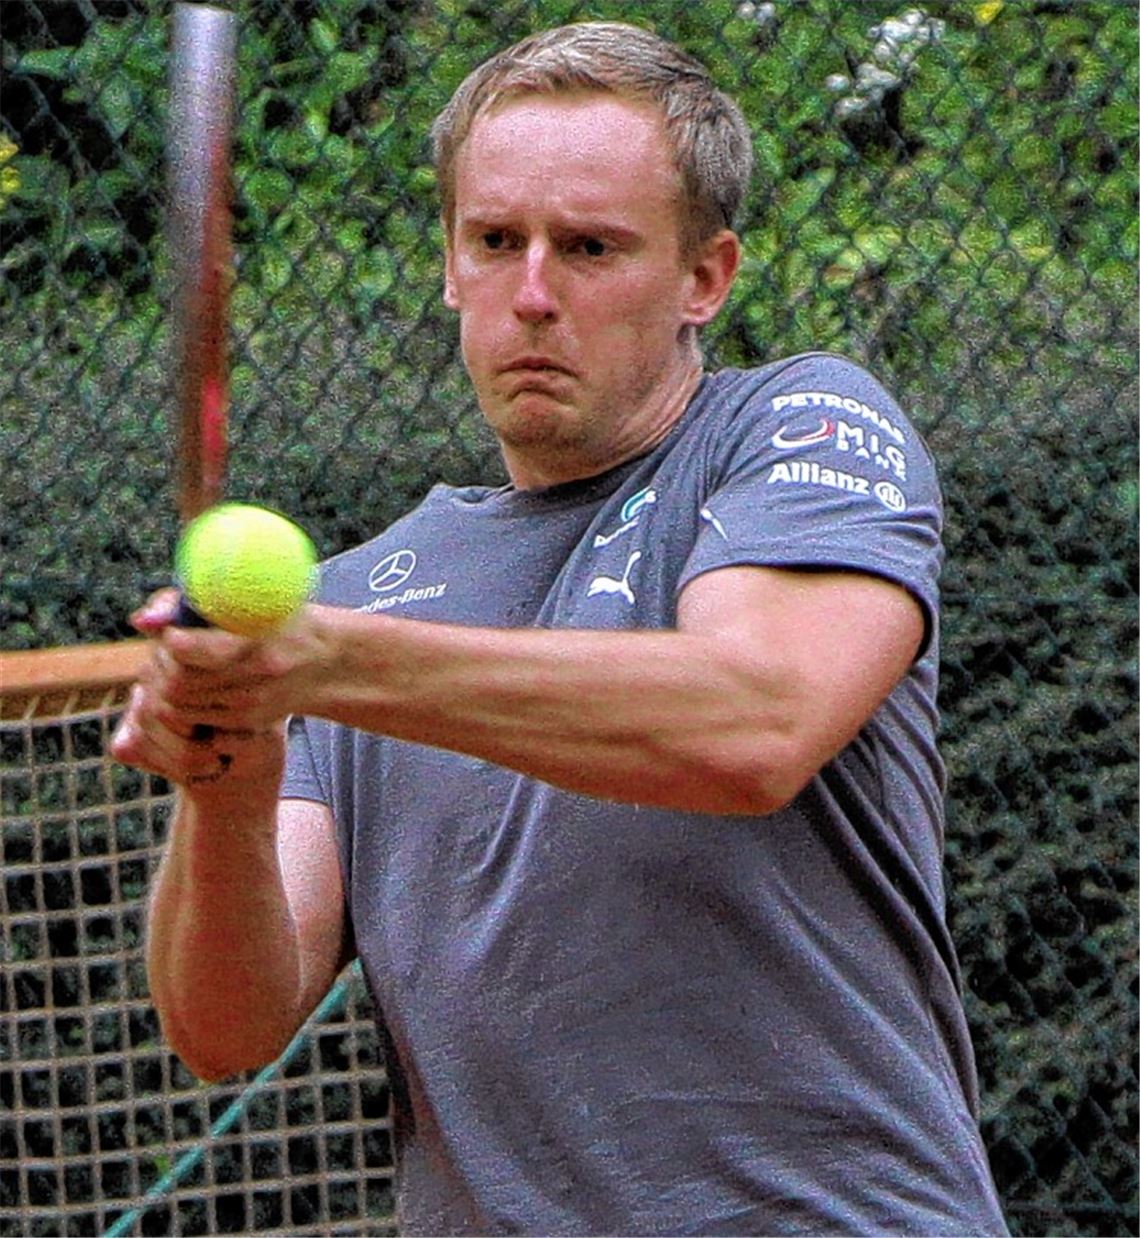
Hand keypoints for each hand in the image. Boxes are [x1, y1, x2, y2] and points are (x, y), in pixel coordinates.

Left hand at [110, 588, 315, 788]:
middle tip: (165, 648)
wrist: (325, 662)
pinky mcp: (245, 723)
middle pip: (177, 682)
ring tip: (177, 663)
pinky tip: (193, 682)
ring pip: (178, 704)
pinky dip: (181, 701)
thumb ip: (186, 603)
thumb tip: (142, 622)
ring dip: (165, 685)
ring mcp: (251, 705)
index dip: (169, 641)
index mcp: (257, 641)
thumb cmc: (280, 619)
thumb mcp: (246, 597)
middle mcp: (256, 677)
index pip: (186, 650)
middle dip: (161, 665)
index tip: (172, 632)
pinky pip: (192, 718)